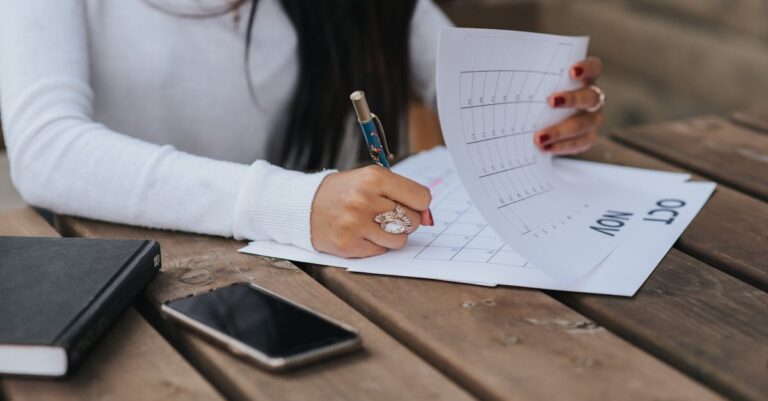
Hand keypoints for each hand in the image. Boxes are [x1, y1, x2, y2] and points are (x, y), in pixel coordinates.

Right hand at [311, 165, 432, 257]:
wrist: (304, 206)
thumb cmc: (344, 192)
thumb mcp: (370, 180)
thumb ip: (401, 193)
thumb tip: (428, 217)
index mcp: (373, 177)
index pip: (421, 197)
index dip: (419, 203)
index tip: (409, 203)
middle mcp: (364, 199)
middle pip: (412, 220)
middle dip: (406, 220)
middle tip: (387, 214)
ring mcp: (355, 224)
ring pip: (400, 240)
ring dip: (393, 236)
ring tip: (375, 225)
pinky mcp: (349, 245)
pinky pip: (381, 251)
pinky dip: (376, 245)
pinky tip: (362, 234)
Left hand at [534, 57, 603, 154]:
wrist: (537, 120)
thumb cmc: (537, 94)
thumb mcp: (532, 80)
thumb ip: (528, 72)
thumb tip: (506, 61)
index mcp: (584, 78)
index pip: (594, 68)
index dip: (586, 68)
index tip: (571, 71)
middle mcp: (592, 97)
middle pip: (590, 97)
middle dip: (572, 99)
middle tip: (550, 102)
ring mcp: (592, 119)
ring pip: (584, 124)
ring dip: (561, 130)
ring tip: (539, 137)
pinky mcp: (586, 137)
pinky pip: (579, 144)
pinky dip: (562, 147)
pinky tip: (544, 148)